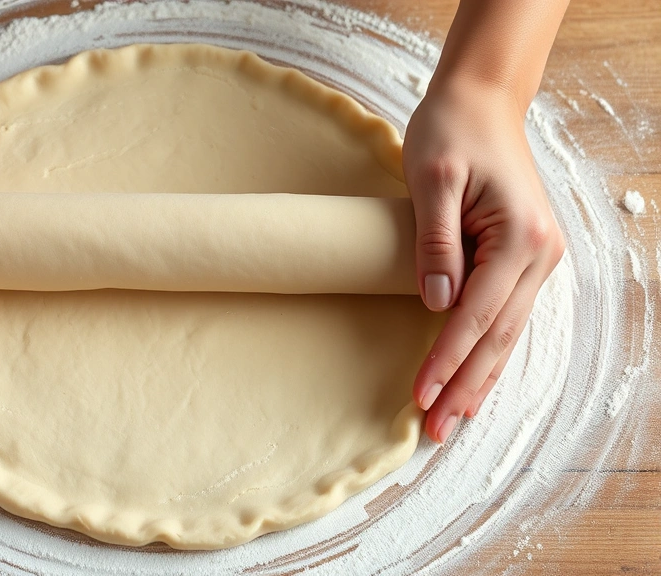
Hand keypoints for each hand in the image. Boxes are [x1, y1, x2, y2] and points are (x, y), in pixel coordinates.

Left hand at [403, 77, 564, 442]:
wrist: (481, 101)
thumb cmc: (452, 130)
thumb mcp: (432, 178)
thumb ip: (436, 243)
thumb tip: (436, 304)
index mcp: (520, 237)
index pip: (477, 315)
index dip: (447, 358)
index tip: (420, 395)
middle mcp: (539, 254)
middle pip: (497, 337)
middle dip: (465, 386)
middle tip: (436, 430)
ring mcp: (537, 258)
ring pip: (506, 335)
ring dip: (478, 379)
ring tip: (453, 420)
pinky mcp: (522, 258)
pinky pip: (504, 316)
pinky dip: (487, 352)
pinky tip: (474, 381)